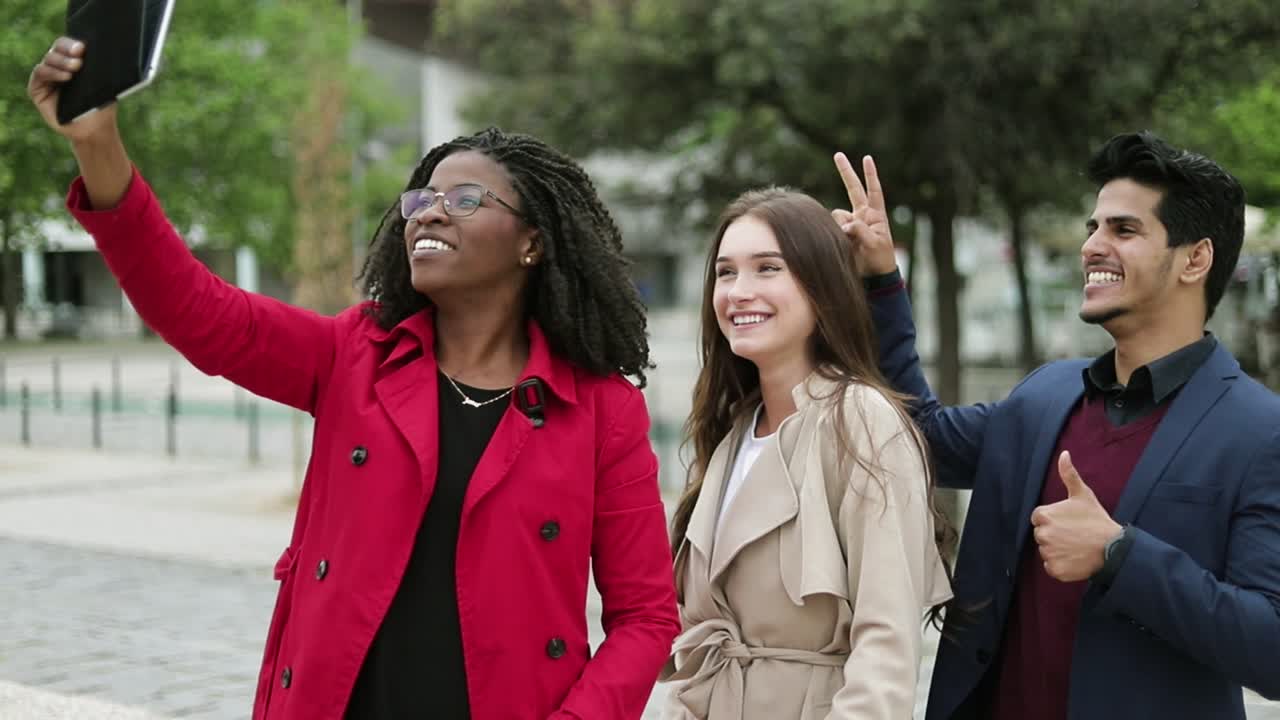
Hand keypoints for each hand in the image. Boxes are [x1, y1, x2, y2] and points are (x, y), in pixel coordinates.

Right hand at [28, 37, 119, 142]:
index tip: (84, 47)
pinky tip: (65, 77)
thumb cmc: (101, 105)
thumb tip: (99, 52)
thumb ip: (97, 68)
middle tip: (80, 53)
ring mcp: (47, 77)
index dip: (73, 43)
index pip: (69, 45)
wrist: (95, 129)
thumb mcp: (103, 85)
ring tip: (75, 68)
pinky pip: (40, 74)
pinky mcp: (37, 89)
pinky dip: (51, 72)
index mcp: (73, 61)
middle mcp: (58, 66)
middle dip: (67, 49)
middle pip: (57, 48)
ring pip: (48, 60)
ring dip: (61, 62)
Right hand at [832, 152, 896, 276]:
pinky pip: (832, 227)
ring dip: (839, 225)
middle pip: (853, 189)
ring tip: (849, 242)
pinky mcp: (841, 234)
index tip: (867, 158)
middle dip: (845, 172)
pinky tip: (842, 243)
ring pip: (837, 215)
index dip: (870, 174)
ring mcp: (851, 224)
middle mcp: (862, 216)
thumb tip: (844, 223)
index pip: (874, 190)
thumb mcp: (875, 244)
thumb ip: (861, 230)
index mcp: (875, 215)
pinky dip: (833, 232)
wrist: (873, 277)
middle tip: (838, 154)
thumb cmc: (881, 260)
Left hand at [1030, 451, 1123, 582]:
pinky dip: (1060, 566)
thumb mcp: (1082, 495)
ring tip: (1076, 546)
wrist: (1113, 547)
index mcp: (1044, 515)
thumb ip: (1068, 474)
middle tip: (1074, 535)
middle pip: (1041, 535)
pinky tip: (1074, 559)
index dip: (1054, 520)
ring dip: (1057, 550)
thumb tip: (1064, 454)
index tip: (1068, 522)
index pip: (1039, 519)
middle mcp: (1042, 534)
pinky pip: (1051, 567)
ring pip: (1046, 551)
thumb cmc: (1096, 519)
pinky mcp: (1054, 570)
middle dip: (1054, 535)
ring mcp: (1048, 553)